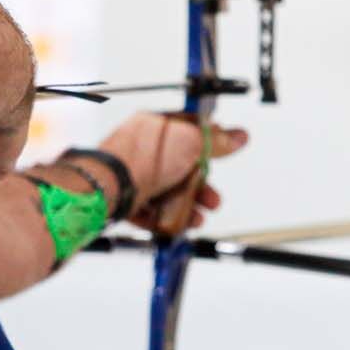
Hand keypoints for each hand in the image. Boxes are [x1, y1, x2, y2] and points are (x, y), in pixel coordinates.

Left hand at [100, 113, 247, 231]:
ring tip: (198, 217)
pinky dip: (167, 218)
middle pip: (180, 168)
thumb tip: (239, 136)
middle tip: (212, 199)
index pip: (187, 131)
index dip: (207, 145)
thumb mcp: (190, 142)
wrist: (110, 187)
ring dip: (188, 206)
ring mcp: (133, 175)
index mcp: (154, 126)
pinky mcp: (126, 198)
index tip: (222, 156)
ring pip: (167, 192)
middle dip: (202, 186)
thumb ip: (216, 142)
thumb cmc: (142, 158)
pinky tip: (179, 224)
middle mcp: (142, 149)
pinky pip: (151, 210)